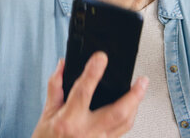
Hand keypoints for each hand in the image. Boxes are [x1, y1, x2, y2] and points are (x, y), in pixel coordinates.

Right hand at [32, 52, 148, 137]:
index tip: (100, 58)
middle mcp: (85, 132)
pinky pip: (121, 132)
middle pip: (118, 113)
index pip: (83, 91)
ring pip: (125, 124)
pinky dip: (128, 118)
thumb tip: (63, 66)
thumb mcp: (46, 113)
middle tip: (142, 81)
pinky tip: (131, 109)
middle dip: (134, 95)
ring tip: (140, 91)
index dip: (93, 72)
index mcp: (68, 120)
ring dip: (135, 106)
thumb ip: (55, 88)